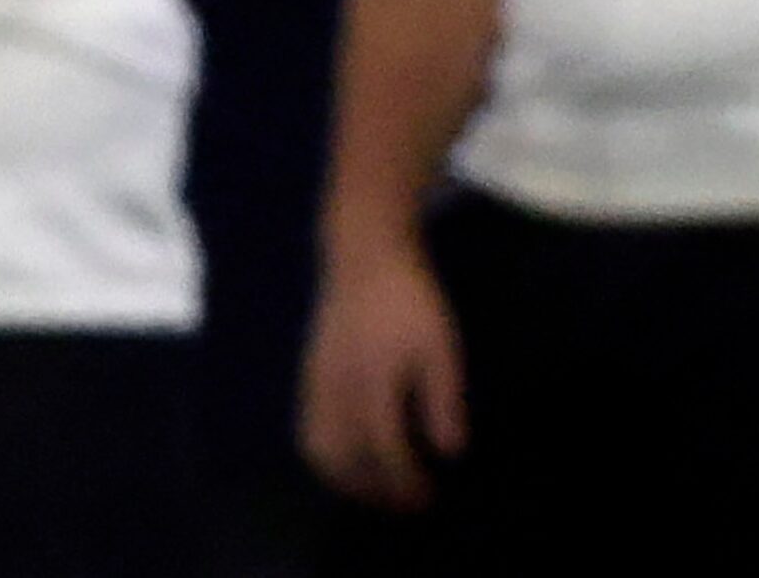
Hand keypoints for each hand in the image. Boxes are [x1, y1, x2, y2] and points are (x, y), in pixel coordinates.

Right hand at [299, 240, 468, 511]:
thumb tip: (450, 450)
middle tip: (405, 502)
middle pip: (347, 461)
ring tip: (378, 489)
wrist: (363, 256)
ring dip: (347, 481)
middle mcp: (335, 392)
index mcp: (371, 383)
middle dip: (375, 490)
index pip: (385, 450)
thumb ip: (443, 398)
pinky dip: (327, 459)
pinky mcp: (307, 378)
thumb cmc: (411, 298)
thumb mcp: (440, 344)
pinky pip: (308, 433)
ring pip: (321, 452)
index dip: (405, 481)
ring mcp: (314, 386)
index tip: (428, 496)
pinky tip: (350, 460)